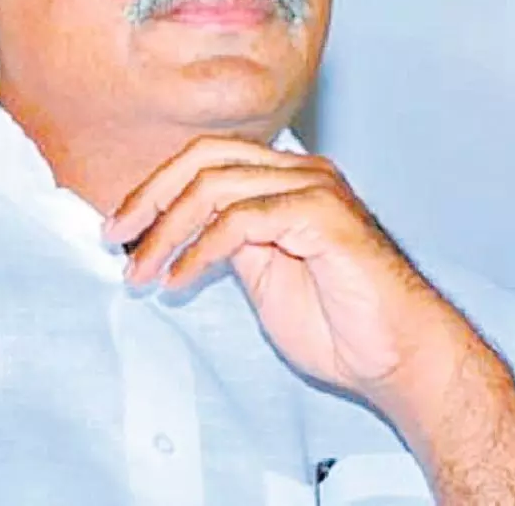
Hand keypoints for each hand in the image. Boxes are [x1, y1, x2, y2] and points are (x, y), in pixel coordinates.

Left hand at [102, 136, 477, 420]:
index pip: (207, 159)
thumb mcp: (264, 276)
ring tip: (141, 271)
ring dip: (167, 231)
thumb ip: (229, 243)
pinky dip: (201, 249)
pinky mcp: (323, 216)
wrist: (399, 358)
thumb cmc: (341, 326)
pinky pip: (242, 219)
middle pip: (205, 156)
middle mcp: (302, 173)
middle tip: (115, 237)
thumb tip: (175, 232)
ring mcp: (315, 189)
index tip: (119, 228)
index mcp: (287, 181)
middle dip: (150, 195)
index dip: (156, 187)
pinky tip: (180, 278)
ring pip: (216, 185)